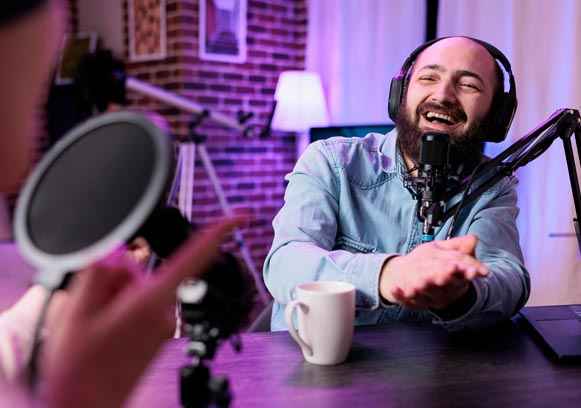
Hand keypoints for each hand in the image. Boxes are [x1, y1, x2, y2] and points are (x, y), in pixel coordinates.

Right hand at [41, 216, 245, 407]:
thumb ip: (101, 273)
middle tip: (91, 308)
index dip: (219, 233)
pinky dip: (120, 309)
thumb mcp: (77, 311)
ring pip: (138, 288)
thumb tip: (119, 251)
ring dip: (114, 297)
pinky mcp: (156, 334)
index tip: (240, 217)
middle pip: (144, 271)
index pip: (195, 258)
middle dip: (116, 279)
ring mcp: (162, 325)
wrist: (85, 407)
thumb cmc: (80, 368)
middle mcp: (165, 312)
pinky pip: (140, 305)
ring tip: (94, 326)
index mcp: (152, 302)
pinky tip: (102, 330)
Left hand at [379, 235, 487, 309]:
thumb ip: (460, 247)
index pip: (463, 276)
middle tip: (441, 276)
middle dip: (443, 279)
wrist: (419, 281)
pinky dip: (400, 295)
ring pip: (426, 294)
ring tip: (417, 284)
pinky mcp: (413, 302)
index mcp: (457, 280)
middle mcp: (445, 292)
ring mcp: (430, 299)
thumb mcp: (449, 254)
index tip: (470, 271)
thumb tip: (473, 239)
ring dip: (422, 288)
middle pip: (445, 285)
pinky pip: (406, 300)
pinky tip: (396, 289)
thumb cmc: (439, 266)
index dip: (467, 273)